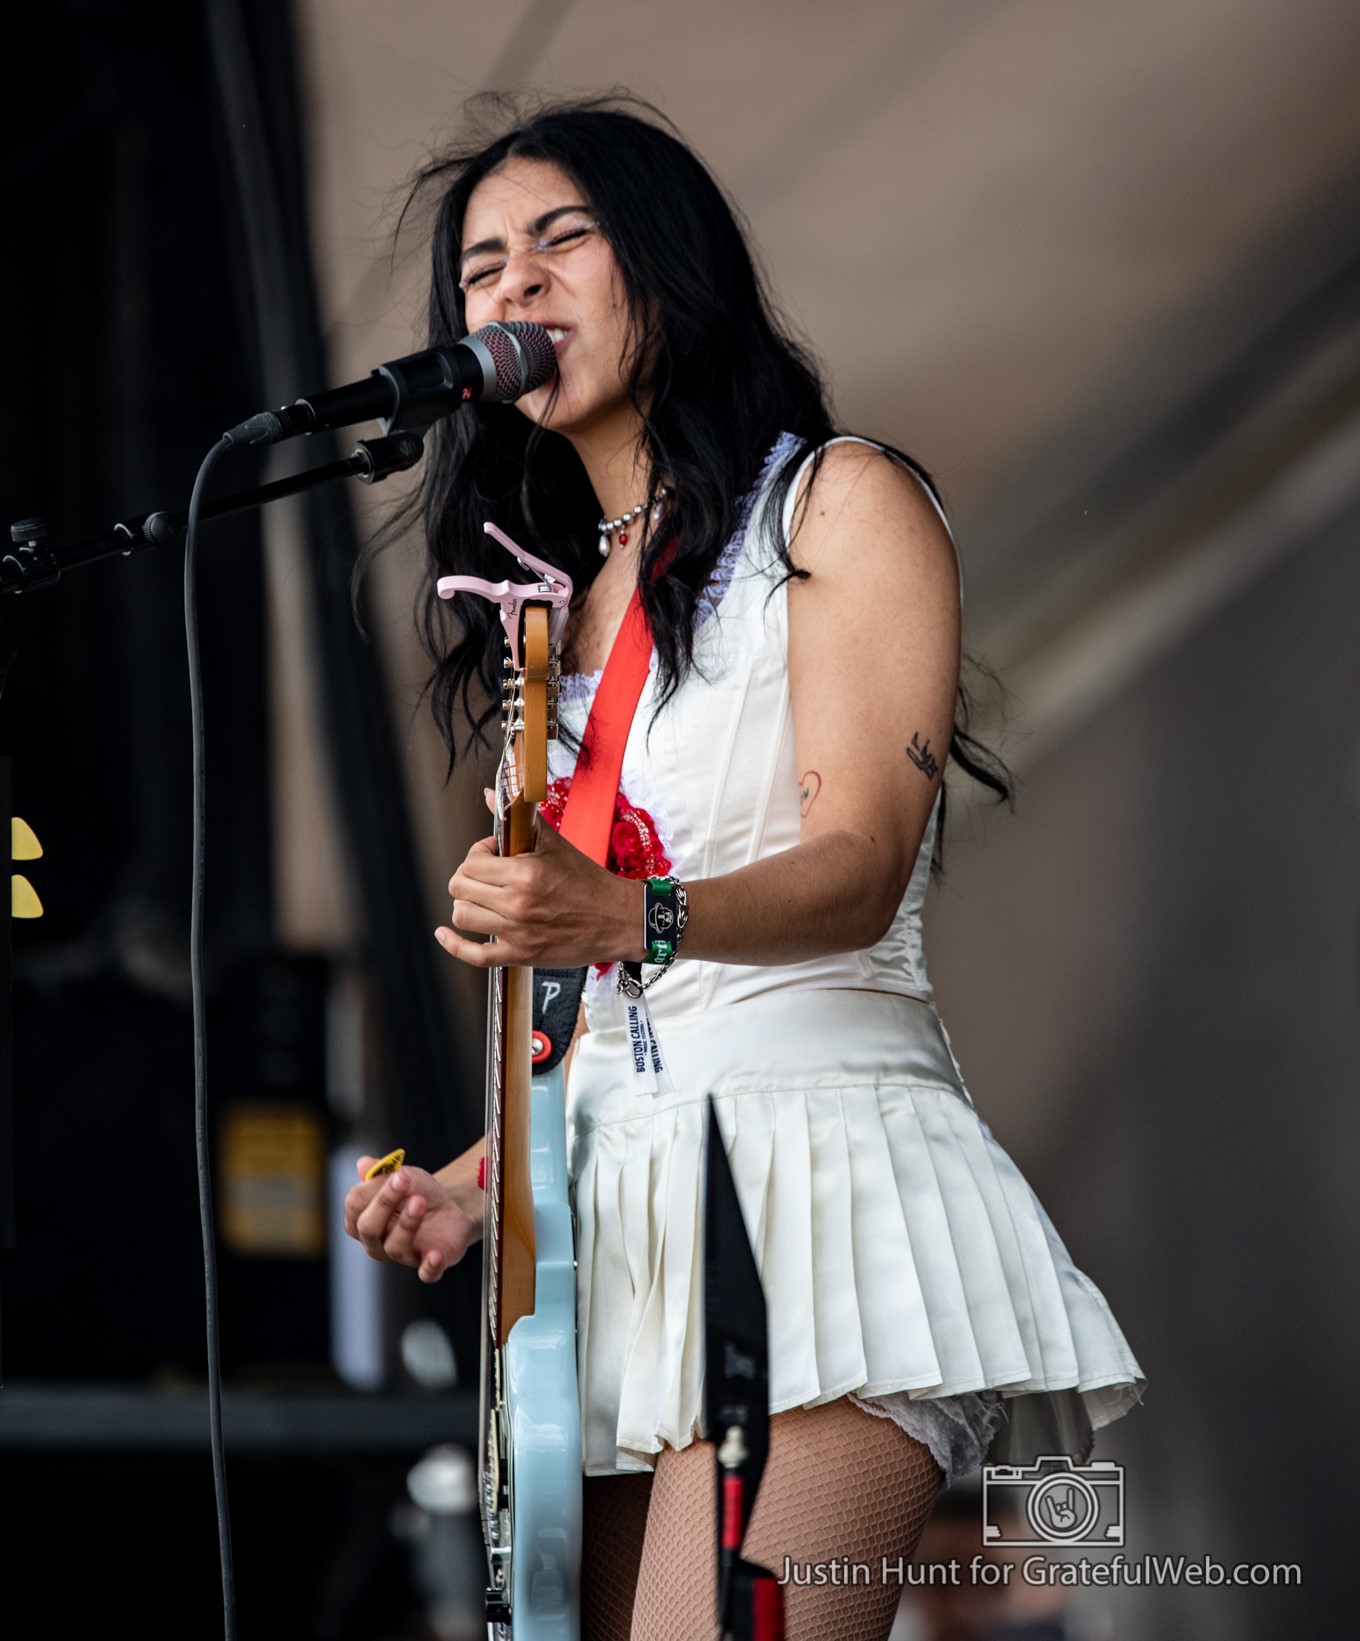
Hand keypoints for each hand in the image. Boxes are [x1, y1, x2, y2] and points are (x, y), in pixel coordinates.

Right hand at [343, 1159, 477, 1283]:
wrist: (449, 1206)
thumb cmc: (416, 1192)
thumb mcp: (403, 1176)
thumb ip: (382, 1172)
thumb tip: (363, 1163)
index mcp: (362, 1217)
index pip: (354, 1206)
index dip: (373, 1190)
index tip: (397, 1174)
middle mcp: (377, 1242)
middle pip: (368, 1229)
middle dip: (384, 1204)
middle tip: (404, 1181)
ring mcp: (403, 1255)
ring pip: (394, 1248)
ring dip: (407, 1224)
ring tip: (420, 1202)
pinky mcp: (428, 1265)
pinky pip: (426, 1273)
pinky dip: (429, 1266)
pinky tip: (435, 1255)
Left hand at [435, 814, 640, 968]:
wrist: (617, 919)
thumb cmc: (588, 881)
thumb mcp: (554, 843)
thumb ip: (518, 819)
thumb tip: (491, 794)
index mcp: (525, 873)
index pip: (471, 862)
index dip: (478, 854)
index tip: (493, 854)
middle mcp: (517, 904)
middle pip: (460, 888)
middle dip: (468, 877)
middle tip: (487, 875)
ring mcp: (517, 932)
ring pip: (462, 917)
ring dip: (467, 904)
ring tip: (483, 898)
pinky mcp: (521, 955)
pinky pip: (474, 956)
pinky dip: (454, 945)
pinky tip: (445, 935)